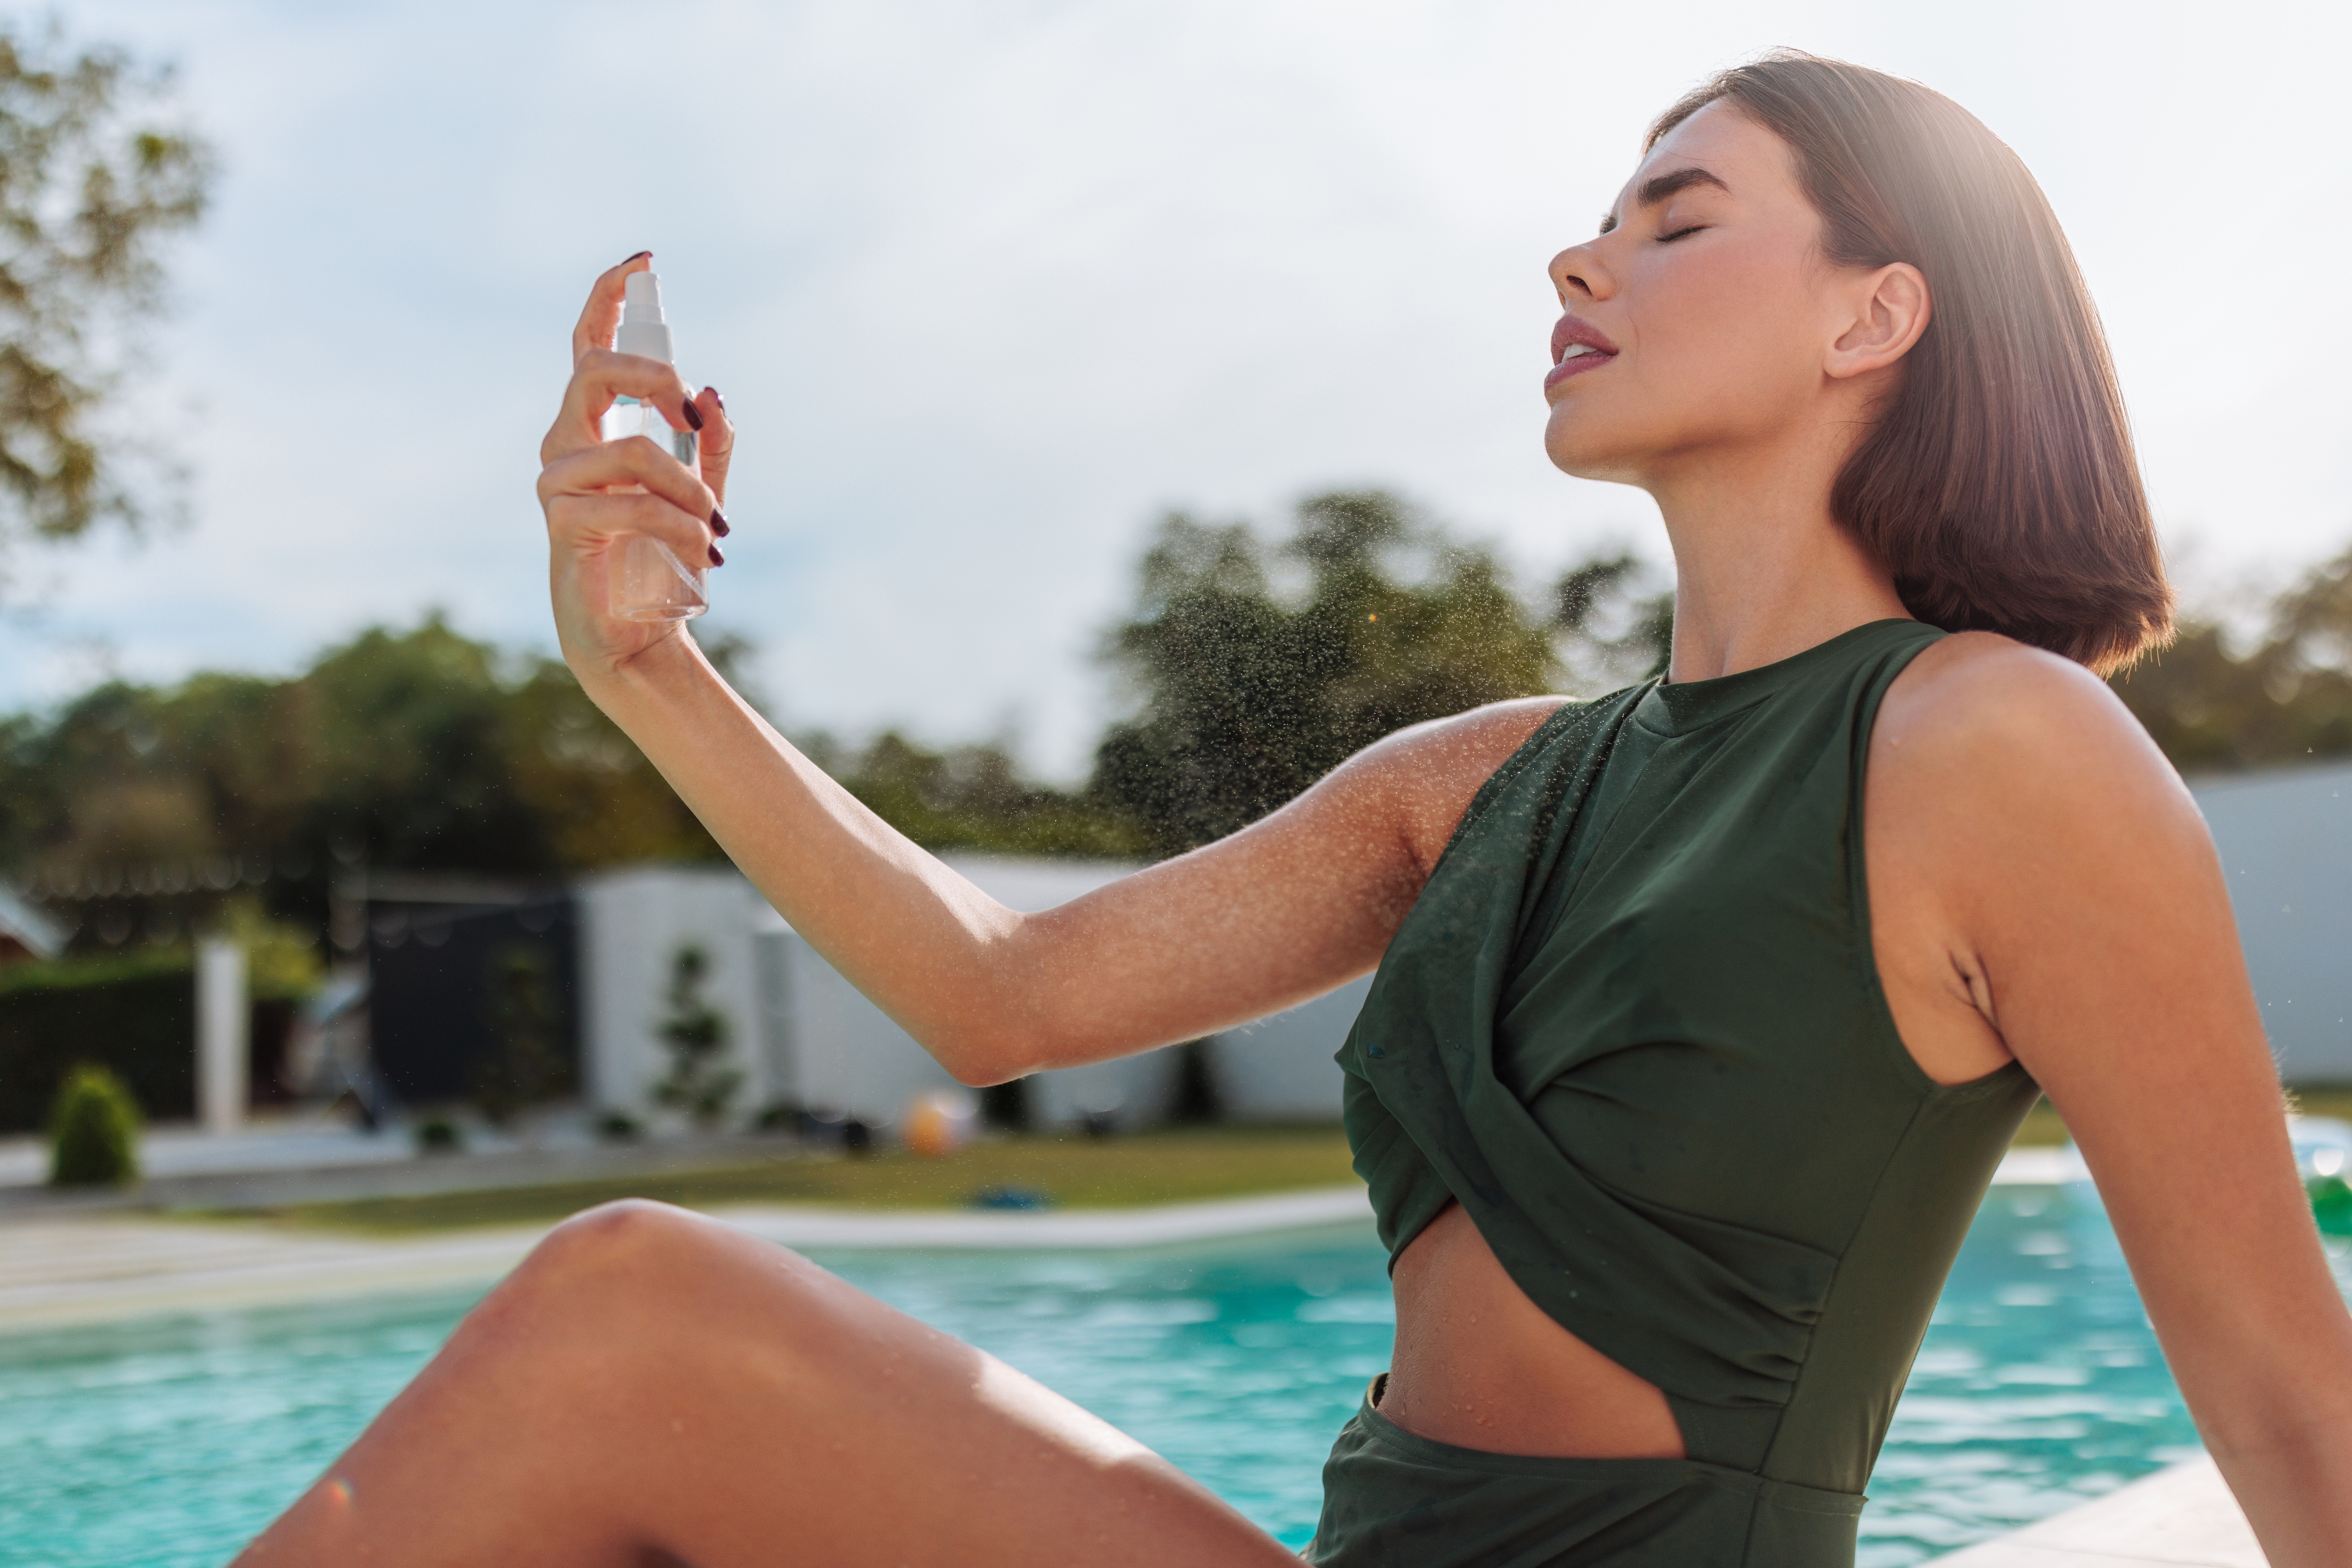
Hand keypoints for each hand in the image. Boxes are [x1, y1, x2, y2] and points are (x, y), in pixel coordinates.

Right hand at [537, 253, 735, 683]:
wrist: (637, 633)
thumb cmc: (663, 558)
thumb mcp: (701, 493)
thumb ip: (709, 444)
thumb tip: (714, 393)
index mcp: (594, 426)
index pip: (589, 344)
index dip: (610, 296)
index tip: (645, 261)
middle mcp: (565, 444)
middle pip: (595, 373)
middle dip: (656, 382)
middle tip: (694, 421)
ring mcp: (557, 482)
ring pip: (630, 450)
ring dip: (689, 487)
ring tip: (716, 527)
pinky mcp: (563, 525)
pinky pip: (631, 505)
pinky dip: (680, 525)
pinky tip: (704, 553)